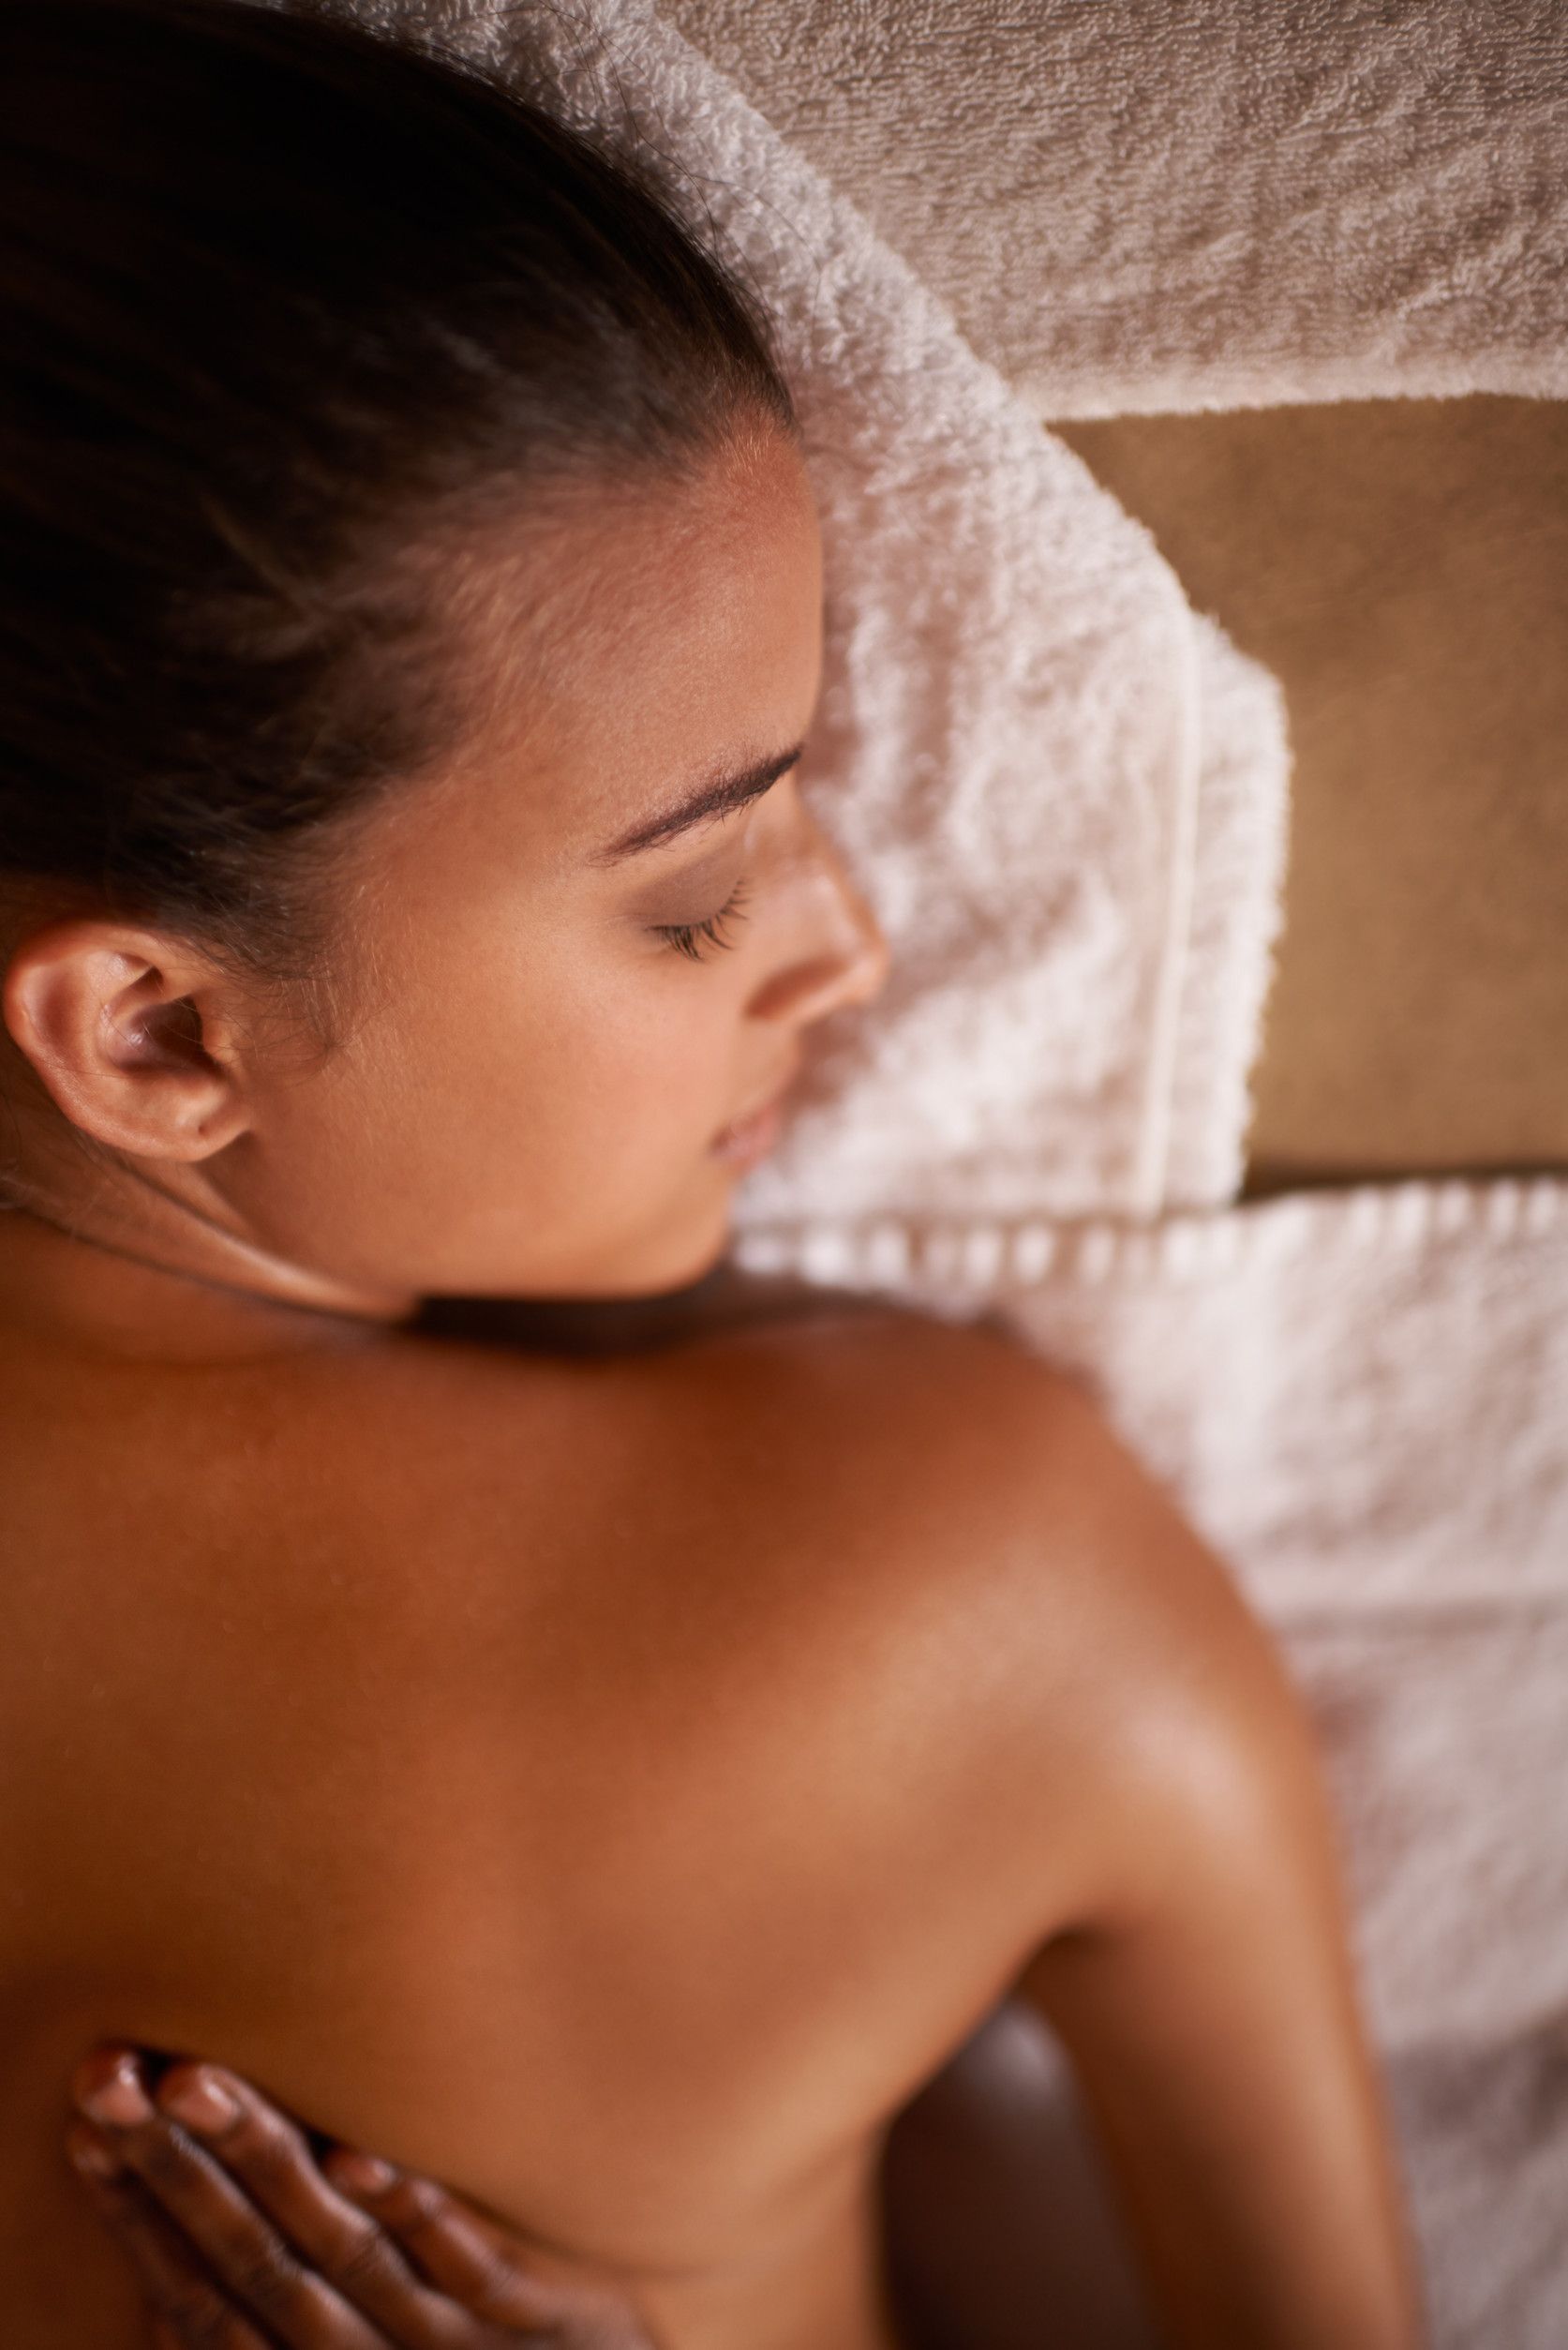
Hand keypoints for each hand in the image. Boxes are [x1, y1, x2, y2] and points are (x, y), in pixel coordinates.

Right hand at [68, 2043, 655, 2349]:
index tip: (89, 2120)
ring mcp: (444, 2338)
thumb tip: (183, 2209)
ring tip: (204, 2087)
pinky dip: (412, 2216)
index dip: (139, 2213)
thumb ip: (285, 2287)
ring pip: (340, 2252)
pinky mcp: (531, 2319)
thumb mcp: (359, 2337)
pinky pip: (465, 2265)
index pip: (199, 2293)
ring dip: (271, 2169)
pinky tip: (362, 2158)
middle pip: (252, 2262)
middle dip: (180, 2172)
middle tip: (122, 2081)